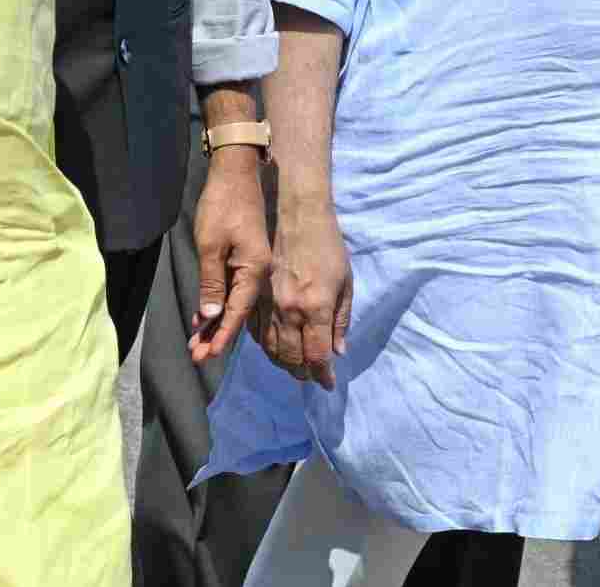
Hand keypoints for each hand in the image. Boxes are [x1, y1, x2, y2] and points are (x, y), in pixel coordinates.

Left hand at [189, 146, 270, 364]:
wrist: (236, 172)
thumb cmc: (222, 205)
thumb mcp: (210, 244)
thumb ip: (211, 282)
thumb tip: (212, 315)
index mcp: (254, 269)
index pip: (237, 312)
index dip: (222, 335)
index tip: (206, 356)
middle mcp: (258, 271)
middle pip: (236, 311)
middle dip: (215, 334)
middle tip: (196, 357)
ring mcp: (253, 264)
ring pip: (233, 301)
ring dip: (215, 322)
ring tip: (197, 344)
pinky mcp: (246, 257)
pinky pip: (232, 287)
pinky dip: (218, 302)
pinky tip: (205, 316)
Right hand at [254, 192, 350, 387]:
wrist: (299, 215)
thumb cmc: (329, 246)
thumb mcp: (345, 283)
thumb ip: (341, 320)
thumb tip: (338, 352)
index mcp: (316, 308)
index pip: (317, 355)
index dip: (323, 375)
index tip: (328, 384)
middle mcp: (289, 311)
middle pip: (291, 358)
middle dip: (303, 372)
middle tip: (311, 375)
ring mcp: (268, 304)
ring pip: (271, 348)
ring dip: (283, 363)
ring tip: (295, 366)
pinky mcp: (254, 295)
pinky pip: (255, 332)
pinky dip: (266, 346)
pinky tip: (276, 346)